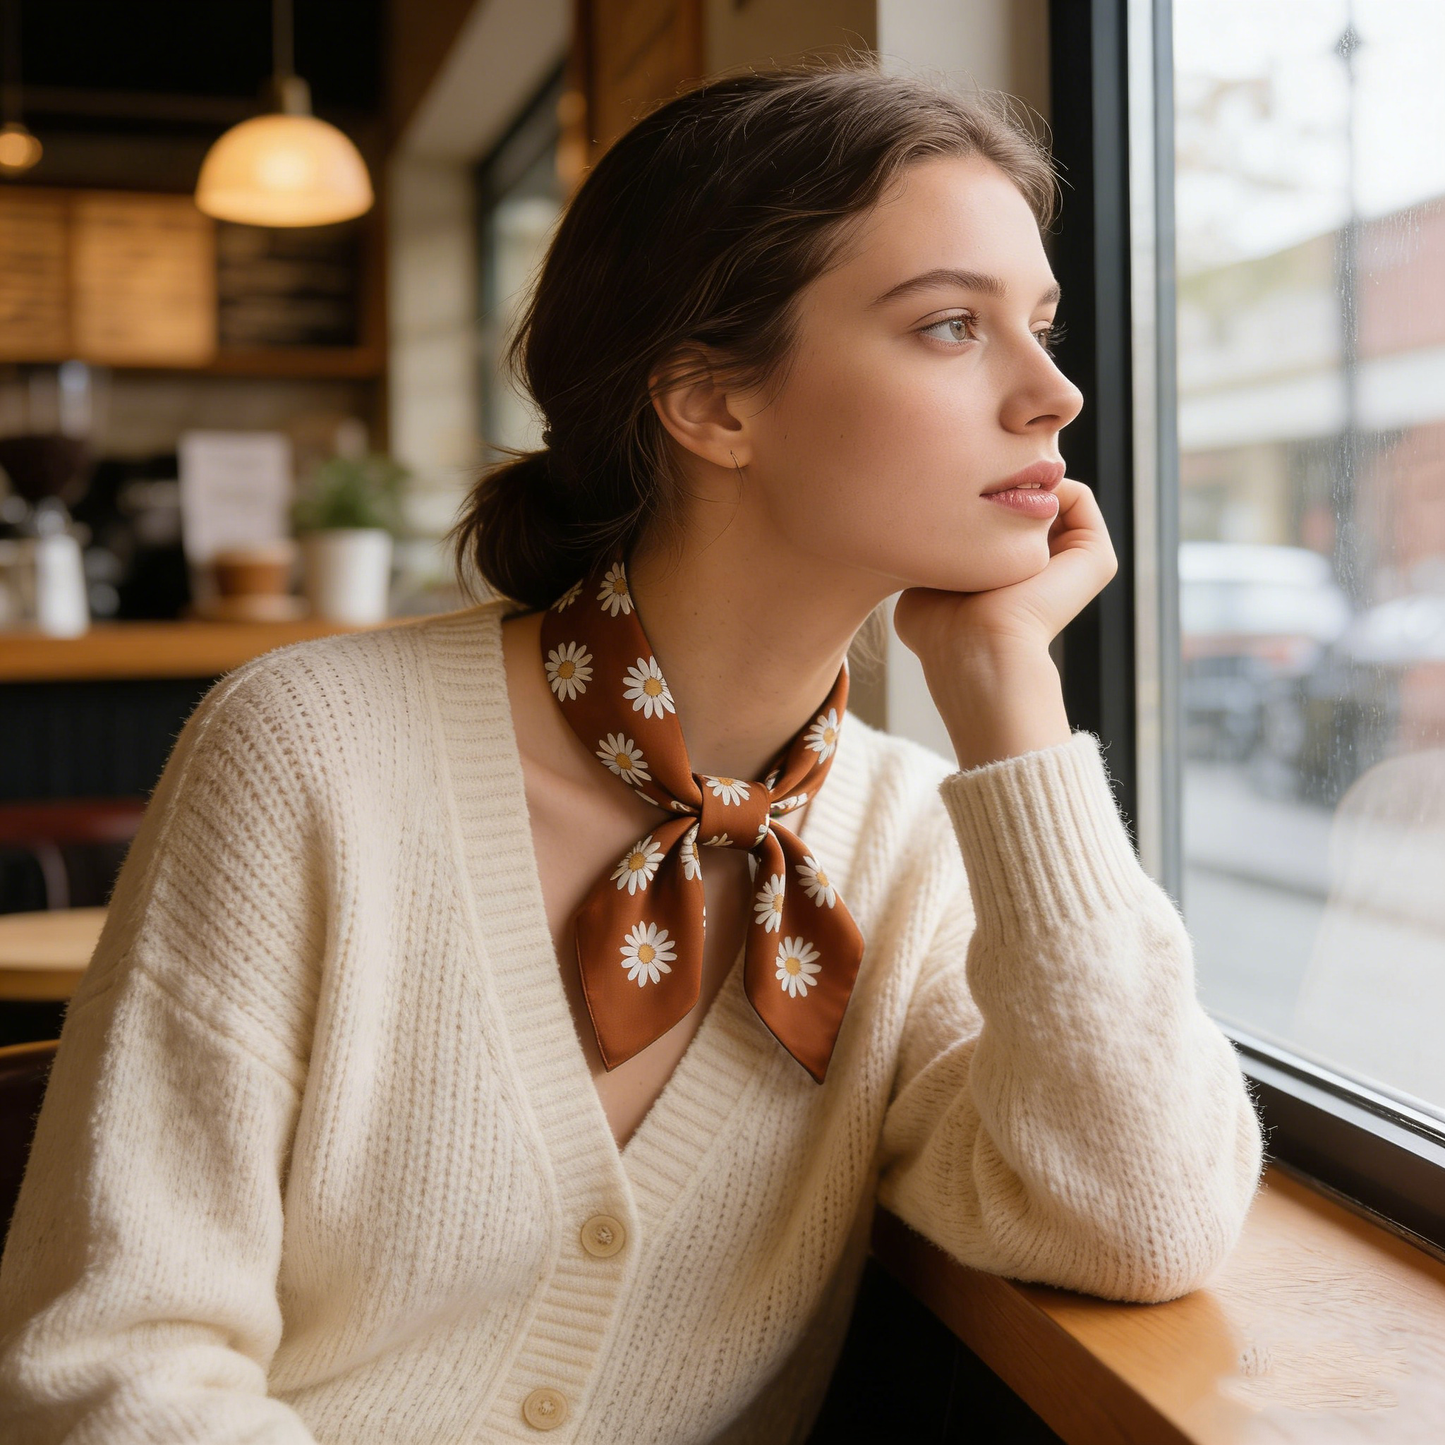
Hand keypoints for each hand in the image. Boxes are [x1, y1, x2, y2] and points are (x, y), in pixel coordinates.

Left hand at [890, 478, 1117, 770]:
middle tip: (977, 477)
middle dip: (1004, 481)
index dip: (978, 494)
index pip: (1003, 518)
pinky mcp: (1096, 556)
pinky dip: (1049, 483)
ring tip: (997, 486)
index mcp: (1014, 577)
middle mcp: (1050, 568)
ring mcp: (1076, 563)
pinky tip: (1016, 497)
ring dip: (1026, 480)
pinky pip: (1078, 497)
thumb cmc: (940, 629)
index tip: (953, 490)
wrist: (978, 649)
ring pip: (1054, 497)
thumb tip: (921, 534)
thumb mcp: (924, 584)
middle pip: (1030, 503)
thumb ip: (930, 555)